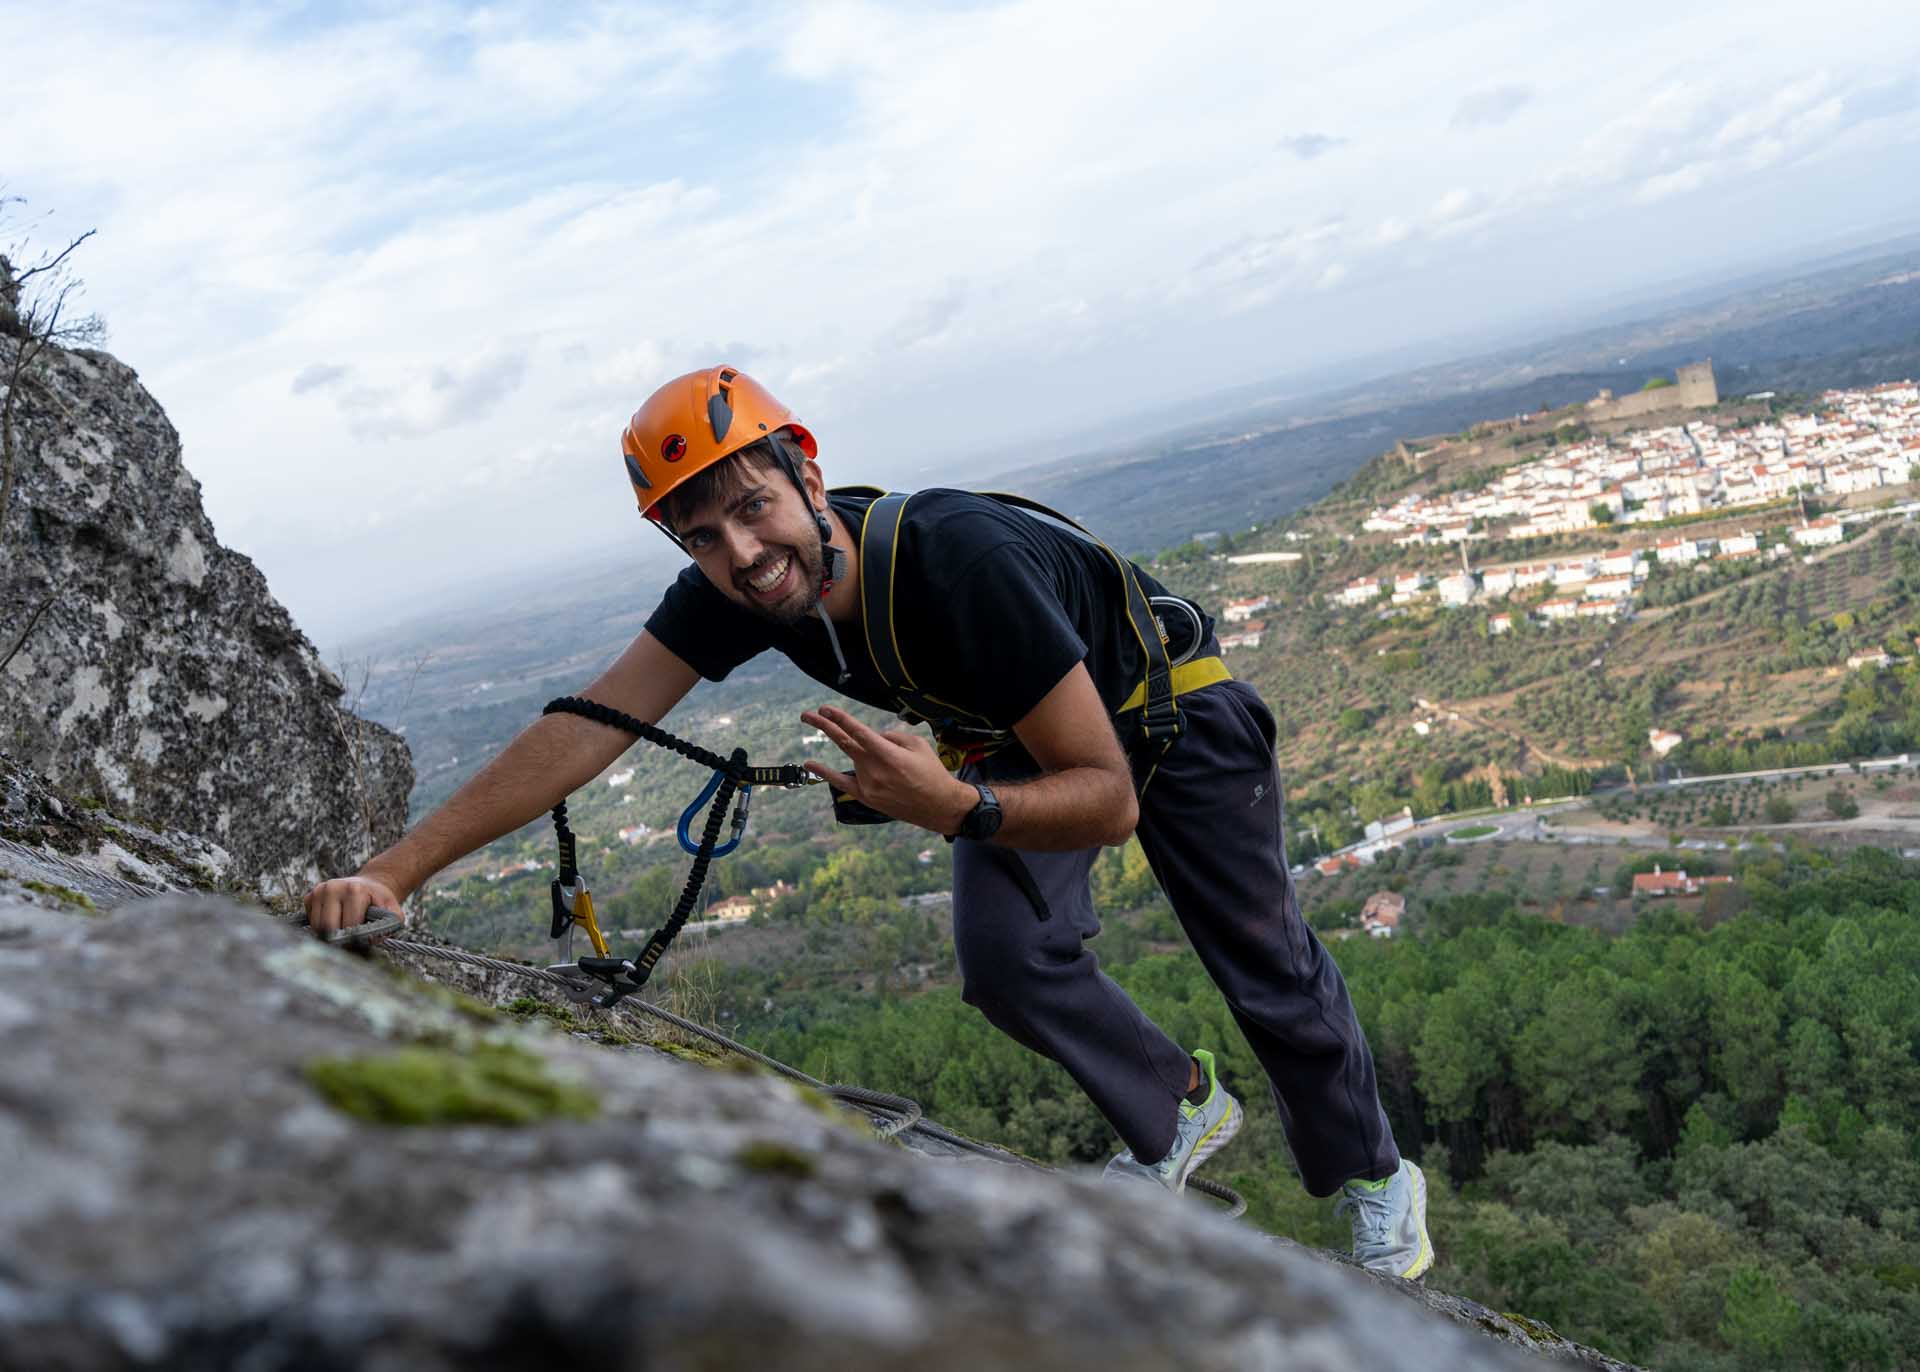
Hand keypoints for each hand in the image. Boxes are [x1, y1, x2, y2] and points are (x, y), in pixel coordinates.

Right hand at [304, 874, 402, 934]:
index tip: (362, 942)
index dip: (356, 938)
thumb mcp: (392, 911)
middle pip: (328, 927)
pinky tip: (335, 921)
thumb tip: (371, 941)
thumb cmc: (380, 901)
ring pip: (317, 926)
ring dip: (329, 934)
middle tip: (350, 942)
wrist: (370, 885)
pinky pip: (311, 921)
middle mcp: (333, 887)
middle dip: (340, 938)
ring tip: (344, 930)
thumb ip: (388, 926)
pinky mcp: (310, 896)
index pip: (348, 925)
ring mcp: (319, 891)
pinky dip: (321, 927)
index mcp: (354, 890)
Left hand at [802, 705, 977, 834]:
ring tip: (893, 767)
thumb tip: (874, 736)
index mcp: (888, 754)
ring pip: (855, 759)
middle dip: (824, 726)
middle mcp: (874, 769)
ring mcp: (868, 785)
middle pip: (843, 742)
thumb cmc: (932, 773)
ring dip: (865, 754)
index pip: (858, 731)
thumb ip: (892, 736)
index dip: (840, 718)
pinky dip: (824, 772)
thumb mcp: (918, 745)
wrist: (939, 806)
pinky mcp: (867, 797)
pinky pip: (841, 782)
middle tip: (807, 714)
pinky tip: (810, 763)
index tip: (825, 708)